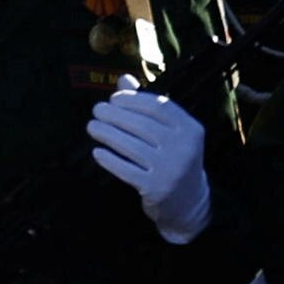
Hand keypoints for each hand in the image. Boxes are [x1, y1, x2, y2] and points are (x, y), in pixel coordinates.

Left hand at [86, 85, 215, 241]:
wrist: (189, 203)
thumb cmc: (174, 158)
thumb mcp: (171, 132)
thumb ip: (148, 106)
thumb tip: (124, 80)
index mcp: (190, 129)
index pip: (158, 107)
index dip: (133, 100)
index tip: (114, 98)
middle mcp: (184, 148)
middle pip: (143, 125)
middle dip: (115, 115)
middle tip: (97, 110)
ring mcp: (170, 169)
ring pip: (132, 146)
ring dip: (107, 134)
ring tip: (92, 127)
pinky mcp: (156, 188)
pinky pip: (127, 170)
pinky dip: (110, 160)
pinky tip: (97, 152)